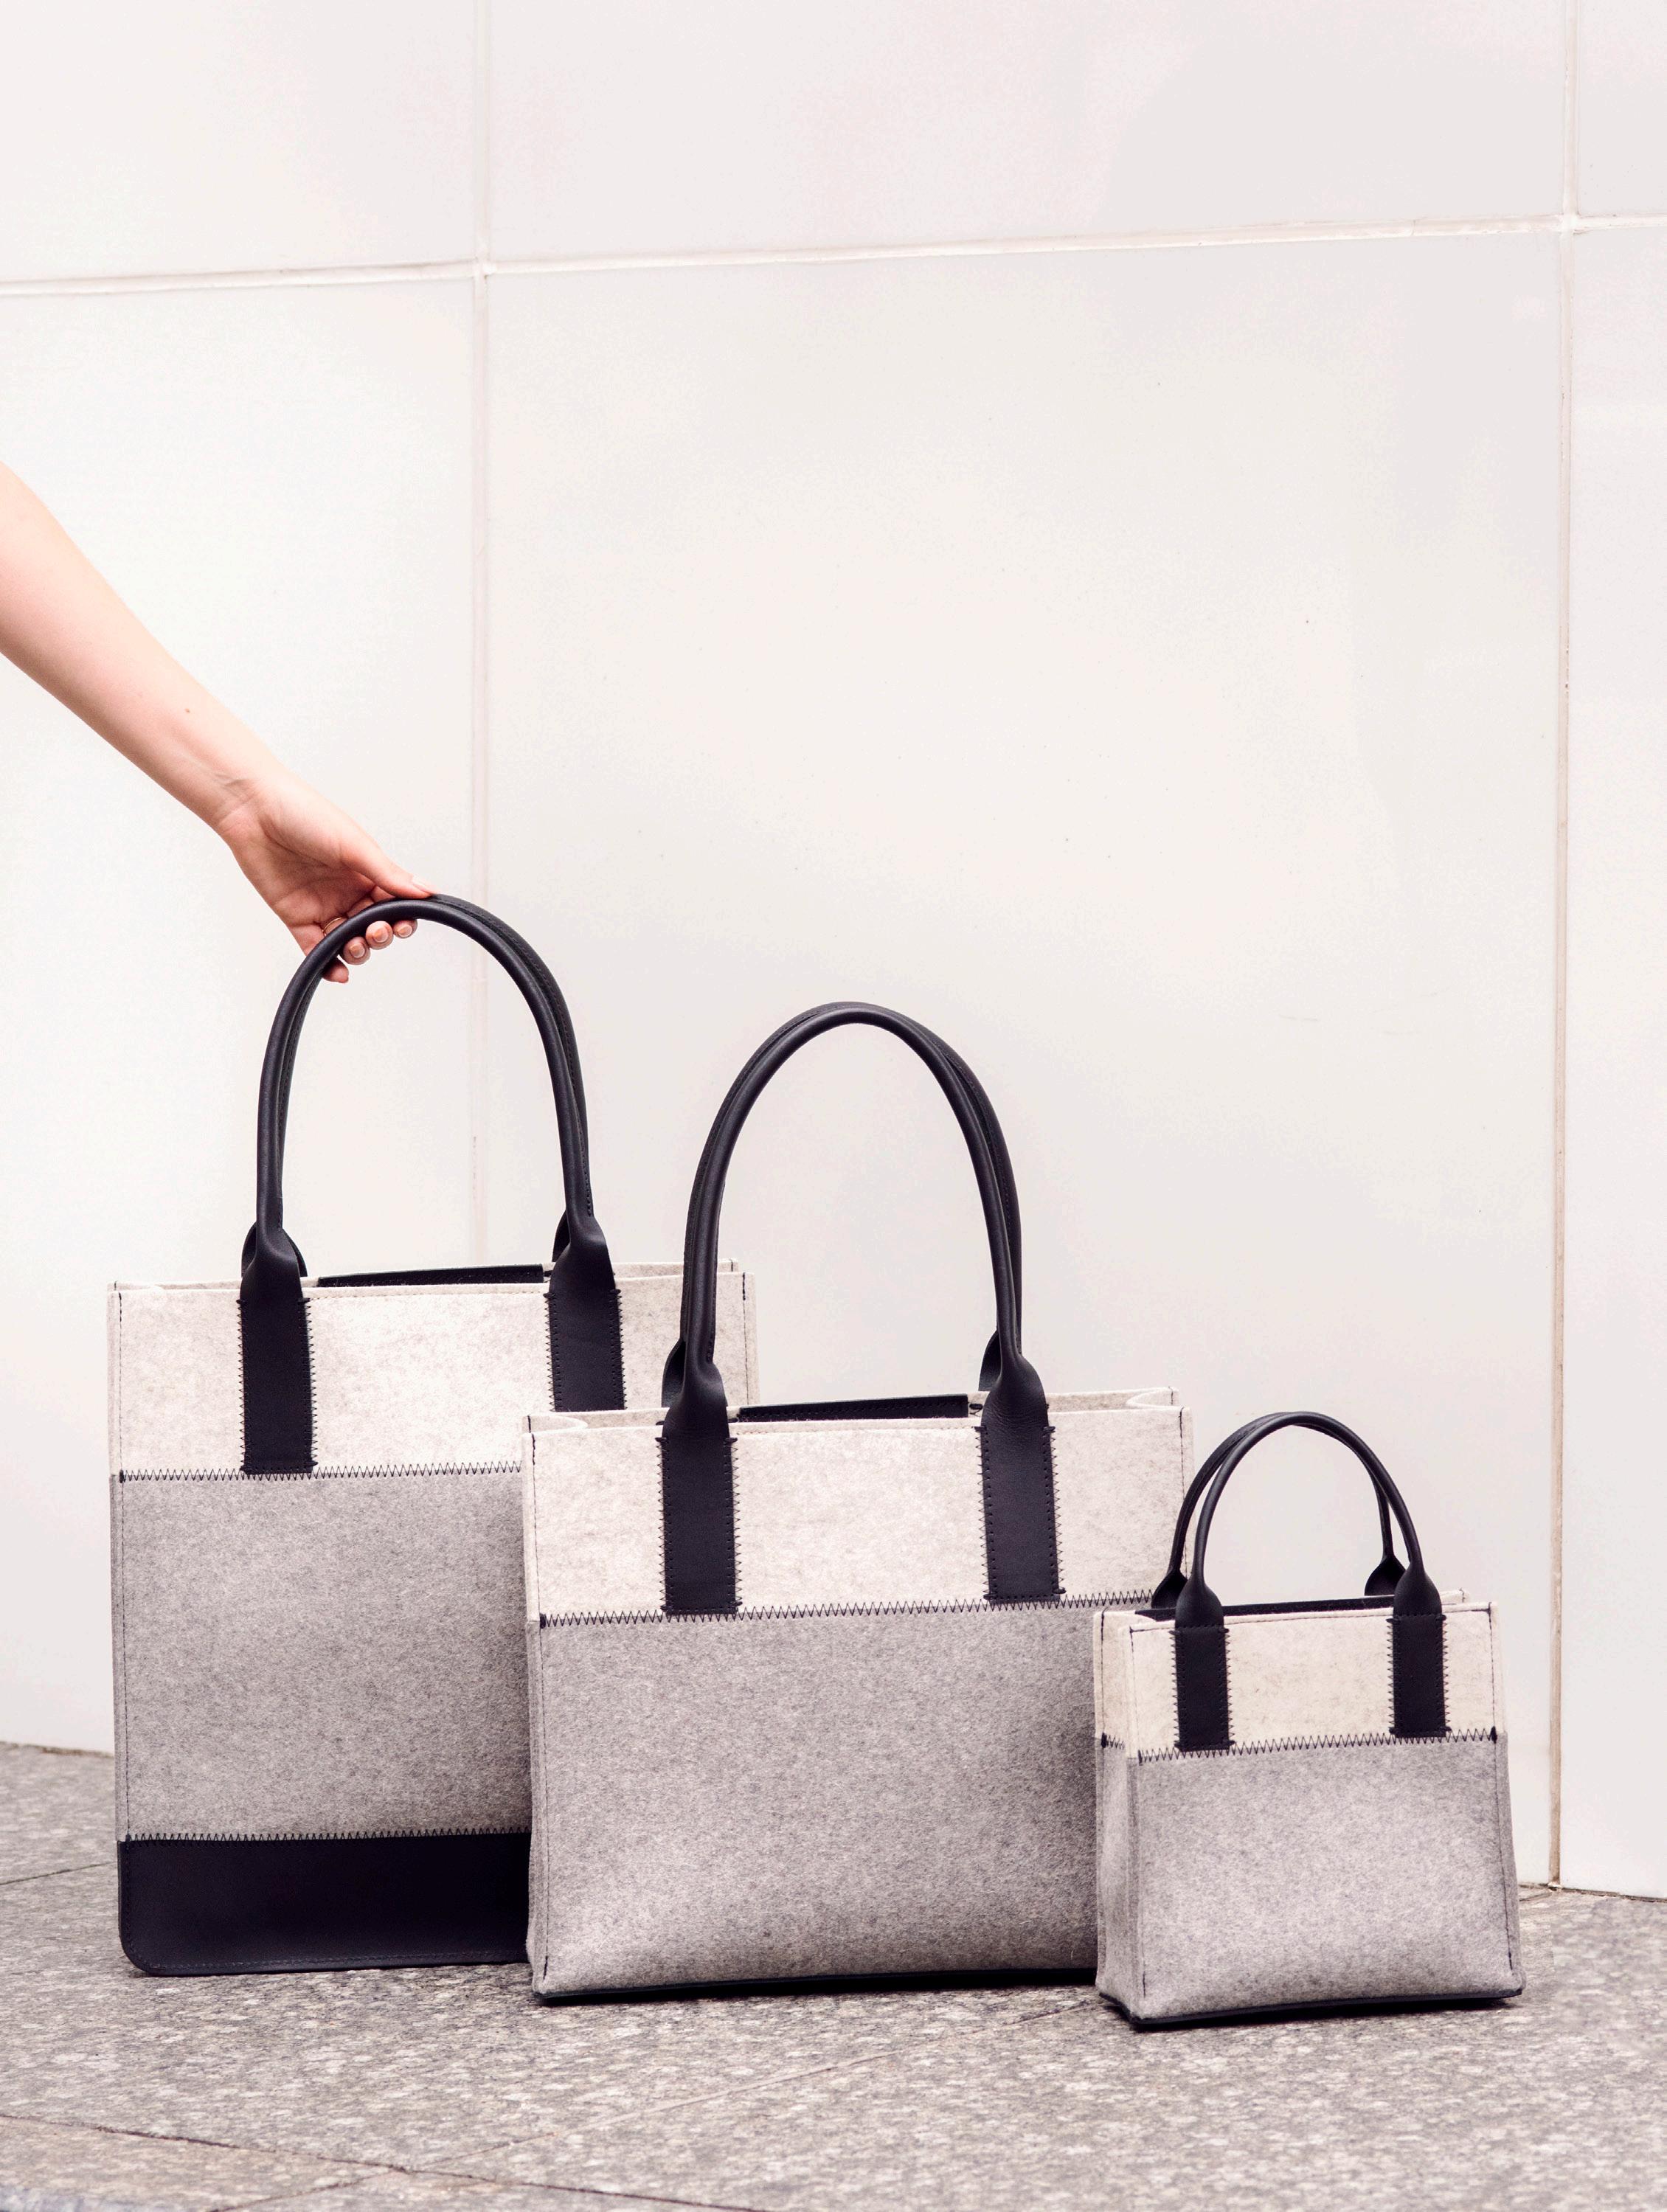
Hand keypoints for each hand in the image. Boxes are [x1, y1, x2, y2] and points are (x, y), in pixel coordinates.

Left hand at [216, 771, 430, 982]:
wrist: (253, 811)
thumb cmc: (303, 814)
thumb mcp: (354, 846)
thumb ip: (389, 875)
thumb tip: (428, 891)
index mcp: (366, 871)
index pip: (394, 904)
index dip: (402, 918)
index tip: (403, 924)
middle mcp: (347, 890)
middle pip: (374, 927)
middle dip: (380, 936)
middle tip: (375, 931)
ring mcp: (322, 906)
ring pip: (348, 941)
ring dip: (357, 951)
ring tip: (355, 945)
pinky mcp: (296, 918)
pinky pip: (316, 949)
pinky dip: (329, 965)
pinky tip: (339, 972)